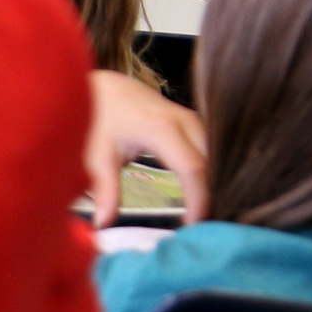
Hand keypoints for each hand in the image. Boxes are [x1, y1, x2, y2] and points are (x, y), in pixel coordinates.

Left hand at [85, 70, 206, 225]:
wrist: (102, 85)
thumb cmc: (97, 117)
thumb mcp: (96, 154)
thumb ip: (105, 188)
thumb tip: (103, 224)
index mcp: (163, 129)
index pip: (193, 168)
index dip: (199, 199)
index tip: (194, 226)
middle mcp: (183, 120)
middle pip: (212, 160)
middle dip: (213, 193)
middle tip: (205, 226)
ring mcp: (190, 117)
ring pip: (215, 151)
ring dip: (213, 180)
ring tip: (206, 212)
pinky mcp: (190, 119)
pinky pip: (210, 145)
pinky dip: (209, 168)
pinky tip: (204, 189)